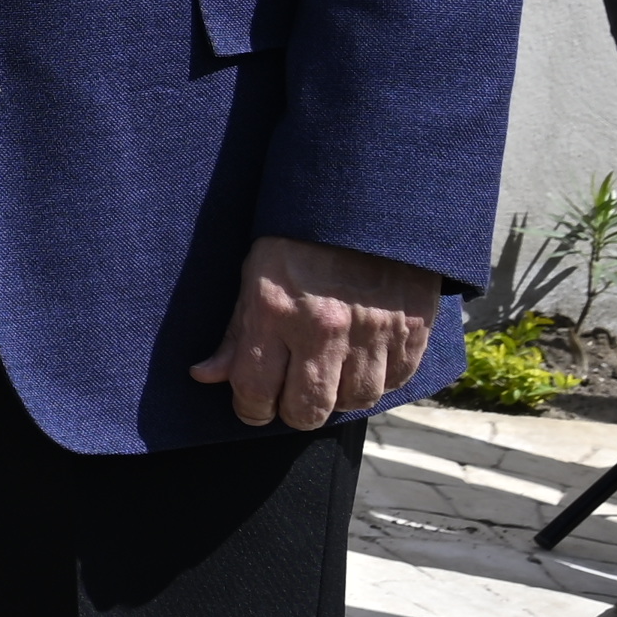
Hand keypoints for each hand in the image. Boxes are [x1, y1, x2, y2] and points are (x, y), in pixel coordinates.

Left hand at [200, 229, 443, 431]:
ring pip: (353, 403)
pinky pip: (393, 383)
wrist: (371, 204)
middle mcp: (323, 329)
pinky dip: (377, 382)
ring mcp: (372, 333)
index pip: (255, 391)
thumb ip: (236, 332)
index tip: (253, 407)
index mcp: (275, 313)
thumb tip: (205, 375)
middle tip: (290, 399)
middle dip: (293, 412)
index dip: (249, 409)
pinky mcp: (411, 332)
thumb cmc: (301, 239)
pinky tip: (362, 365)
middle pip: (306, 410)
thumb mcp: (255, 275)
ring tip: (329, 379)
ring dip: (338, 399)